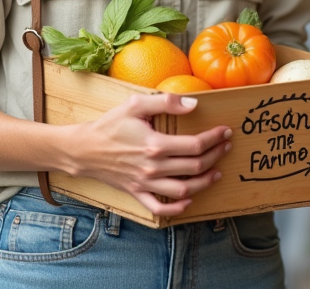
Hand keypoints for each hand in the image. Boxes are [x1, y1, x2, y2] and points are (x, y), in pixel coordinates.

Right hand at [72, 92, 232, 216]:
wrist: (84, 149)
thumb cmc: (109, 125)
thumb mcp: (135, 105)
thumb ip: (165, 102)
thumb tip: (193, 104)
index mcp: (155, 145)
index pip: (195, 145)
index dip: (214, 139)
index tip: (225, 132)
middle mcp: (153, 168)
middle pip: (195, 167)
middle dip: (216, 156)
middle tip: (225, 147)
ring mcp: (146, 183)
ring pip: (184, 190)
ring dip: (205, 182)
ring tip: (216, 172)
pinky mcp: (137, 193)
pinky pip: (160, 208)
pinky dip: (177, 207)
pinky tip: (189, 199)